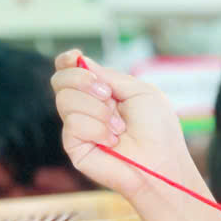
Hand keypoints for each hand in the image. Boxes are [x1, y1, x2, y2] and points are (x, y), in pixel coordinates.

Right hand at [50, 51, 190, 197]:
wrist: (161, 163)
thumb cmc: (158, 131)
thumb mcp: (141, 92)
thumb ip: (111, 76)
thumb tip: (81, 61)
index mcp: (103, 92)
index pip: (72, 71)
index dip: (67, 61)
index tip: (75, 57)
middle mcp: (87, 107)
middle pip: (60, 80)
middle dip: (82, 81)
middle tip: (108, 95)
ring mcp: (79, 127)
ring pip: (64, 100)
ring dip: (98, 110)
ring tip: (119, 127)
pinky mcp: (74, 145)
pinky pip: (73, 123)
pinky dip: (97, 129)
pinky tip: (112, 141)